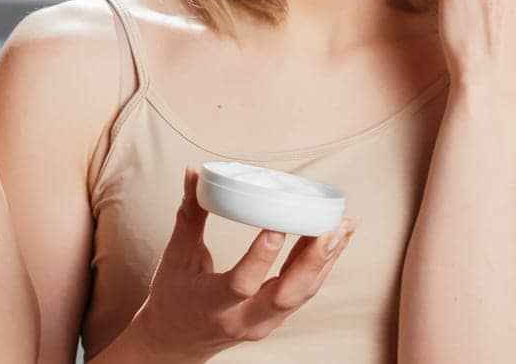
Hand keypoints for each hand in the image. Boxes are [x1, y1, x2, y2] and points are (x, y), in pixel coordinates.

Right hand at [122, 168, 355, 361]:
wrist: (174, 343)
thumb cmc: (172, 296)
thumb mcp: (176, 257)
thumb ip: (190, 214)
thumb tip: (192, 172)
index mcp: (211, 304)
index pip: (241, 283)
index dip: (261, 256)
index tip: (277, 225)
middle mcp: (241, 319)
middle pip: (286, 296)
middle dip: (314, 261)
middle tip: (333, 226)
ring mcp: (261, 325)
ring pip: (302, 295)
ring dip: (326, 260)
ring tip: (343, 226)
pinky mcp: (273, 322)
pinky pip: (303, 295)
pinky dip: (320, 267)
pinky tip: (333, 239)